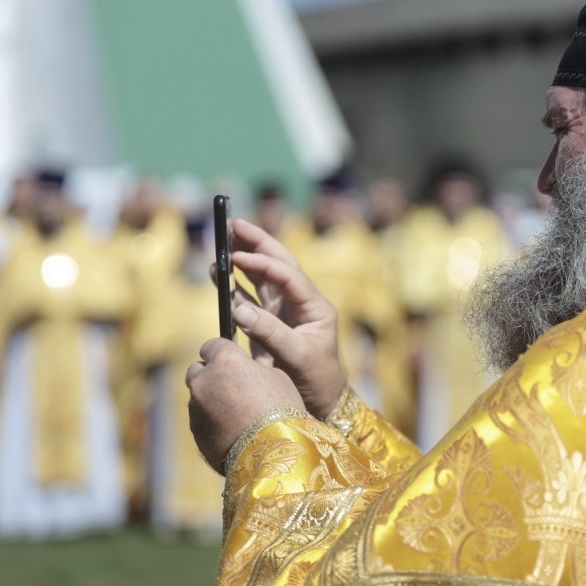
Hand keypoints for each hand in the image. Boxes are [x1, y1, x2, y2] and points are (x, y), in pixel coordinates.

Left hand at [186, 338, 304, 472]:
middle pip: (197, 368)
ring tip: (234, 411)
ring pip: (197, 394)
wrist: (272, 452)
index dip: (223, 351)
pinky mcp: (194, 429)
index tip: (232, 359)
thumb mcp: (276, 376)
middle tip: (231, 384)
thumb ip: (252, 367)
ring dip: (210, 397)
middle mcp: (204, 379)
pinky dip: (210, 418)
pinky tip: (231, 427)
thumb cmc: (282, 409)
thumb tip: (246, 367)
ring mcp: (196, 405)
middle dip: (211, 373)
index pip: (212, 344)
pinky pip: (199, 416)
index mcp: (226, 360)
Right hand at [228, 218, 345, 417]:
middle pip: (278, 265)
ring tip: (222, 243)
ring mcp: (286, 313)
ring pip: (263, 278)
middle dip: (256, 243)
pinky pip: (251, 299)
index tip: (238, 255)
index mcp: (315, 306)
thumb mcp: (298, 358)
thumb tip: (240, 310)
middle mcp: (302, 304)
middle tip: (231, 224)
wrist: (322, 404)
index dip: (263, 263)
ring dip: (243, 260)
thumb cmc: (317, 381)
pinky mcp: (271, 325)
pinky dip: (235, 286)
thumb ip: (271, 334)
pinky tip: (220, 274)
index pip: (288, 275)